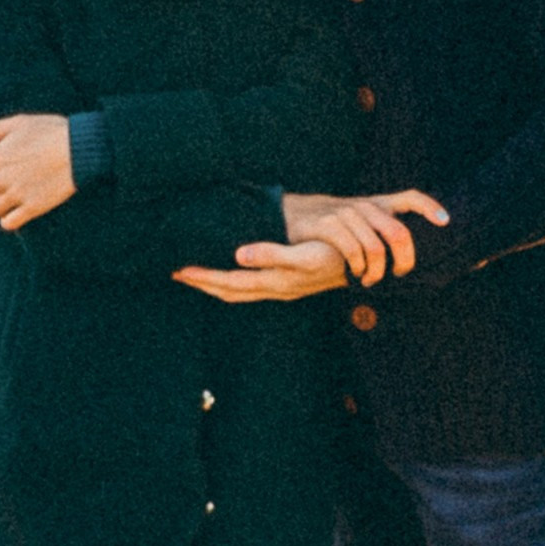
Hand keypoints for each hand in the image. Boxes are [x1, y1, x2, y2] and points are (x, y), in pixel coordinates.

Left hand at [0, 112, 72, 227]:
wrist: (80, 150)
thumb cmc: (51, 132)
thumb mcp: (20, 121)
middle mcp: (2, 179)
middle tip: (10, 178)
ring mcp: (17, 195)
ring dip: (1, 203)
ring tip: (15, 194)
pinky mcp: (33, 208)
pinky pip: (9, 223)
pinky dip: (10, 219)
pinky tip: (19, 210)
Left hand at [174, 239, 348, 302]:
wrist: (366, 270)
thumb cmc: (336, 258)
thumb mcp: (305, 256)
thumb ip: (272, 255)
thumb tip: (238, 254)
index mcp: (273, 281)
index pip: (229, 282)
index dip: (204, 277)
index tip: (180, 269)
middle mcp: (274, 288)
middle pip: (228, 291)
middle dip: (203, 283)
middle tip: (177, 272)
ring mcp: (281, 288)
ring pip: (239, 290)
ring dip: (216, 284)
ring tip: (197, 274)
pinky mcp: (288, 283)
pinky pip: (251, 286)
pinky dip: (234, 281)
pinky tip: (233, 271)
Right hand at [279, 189, 448, 285]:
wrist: (293, 215)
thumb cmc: (336, 227)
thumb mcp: (362, 222)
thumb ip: (383, 231)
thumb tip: (414, 255)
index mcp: (378, 204)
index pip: (411, 198)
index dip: (431, 207)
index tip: (445, 223)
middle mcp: (365, 206)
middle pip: (398, 232)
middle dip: (404, 259)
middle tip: (400, 274)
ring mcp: (346, 213)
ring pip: (376, 247)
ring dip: (377, 271)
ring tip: (371, 280)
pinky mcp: (327, 224)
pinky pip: (352, 249)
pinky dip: (357, 267)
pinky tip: (355, 274)